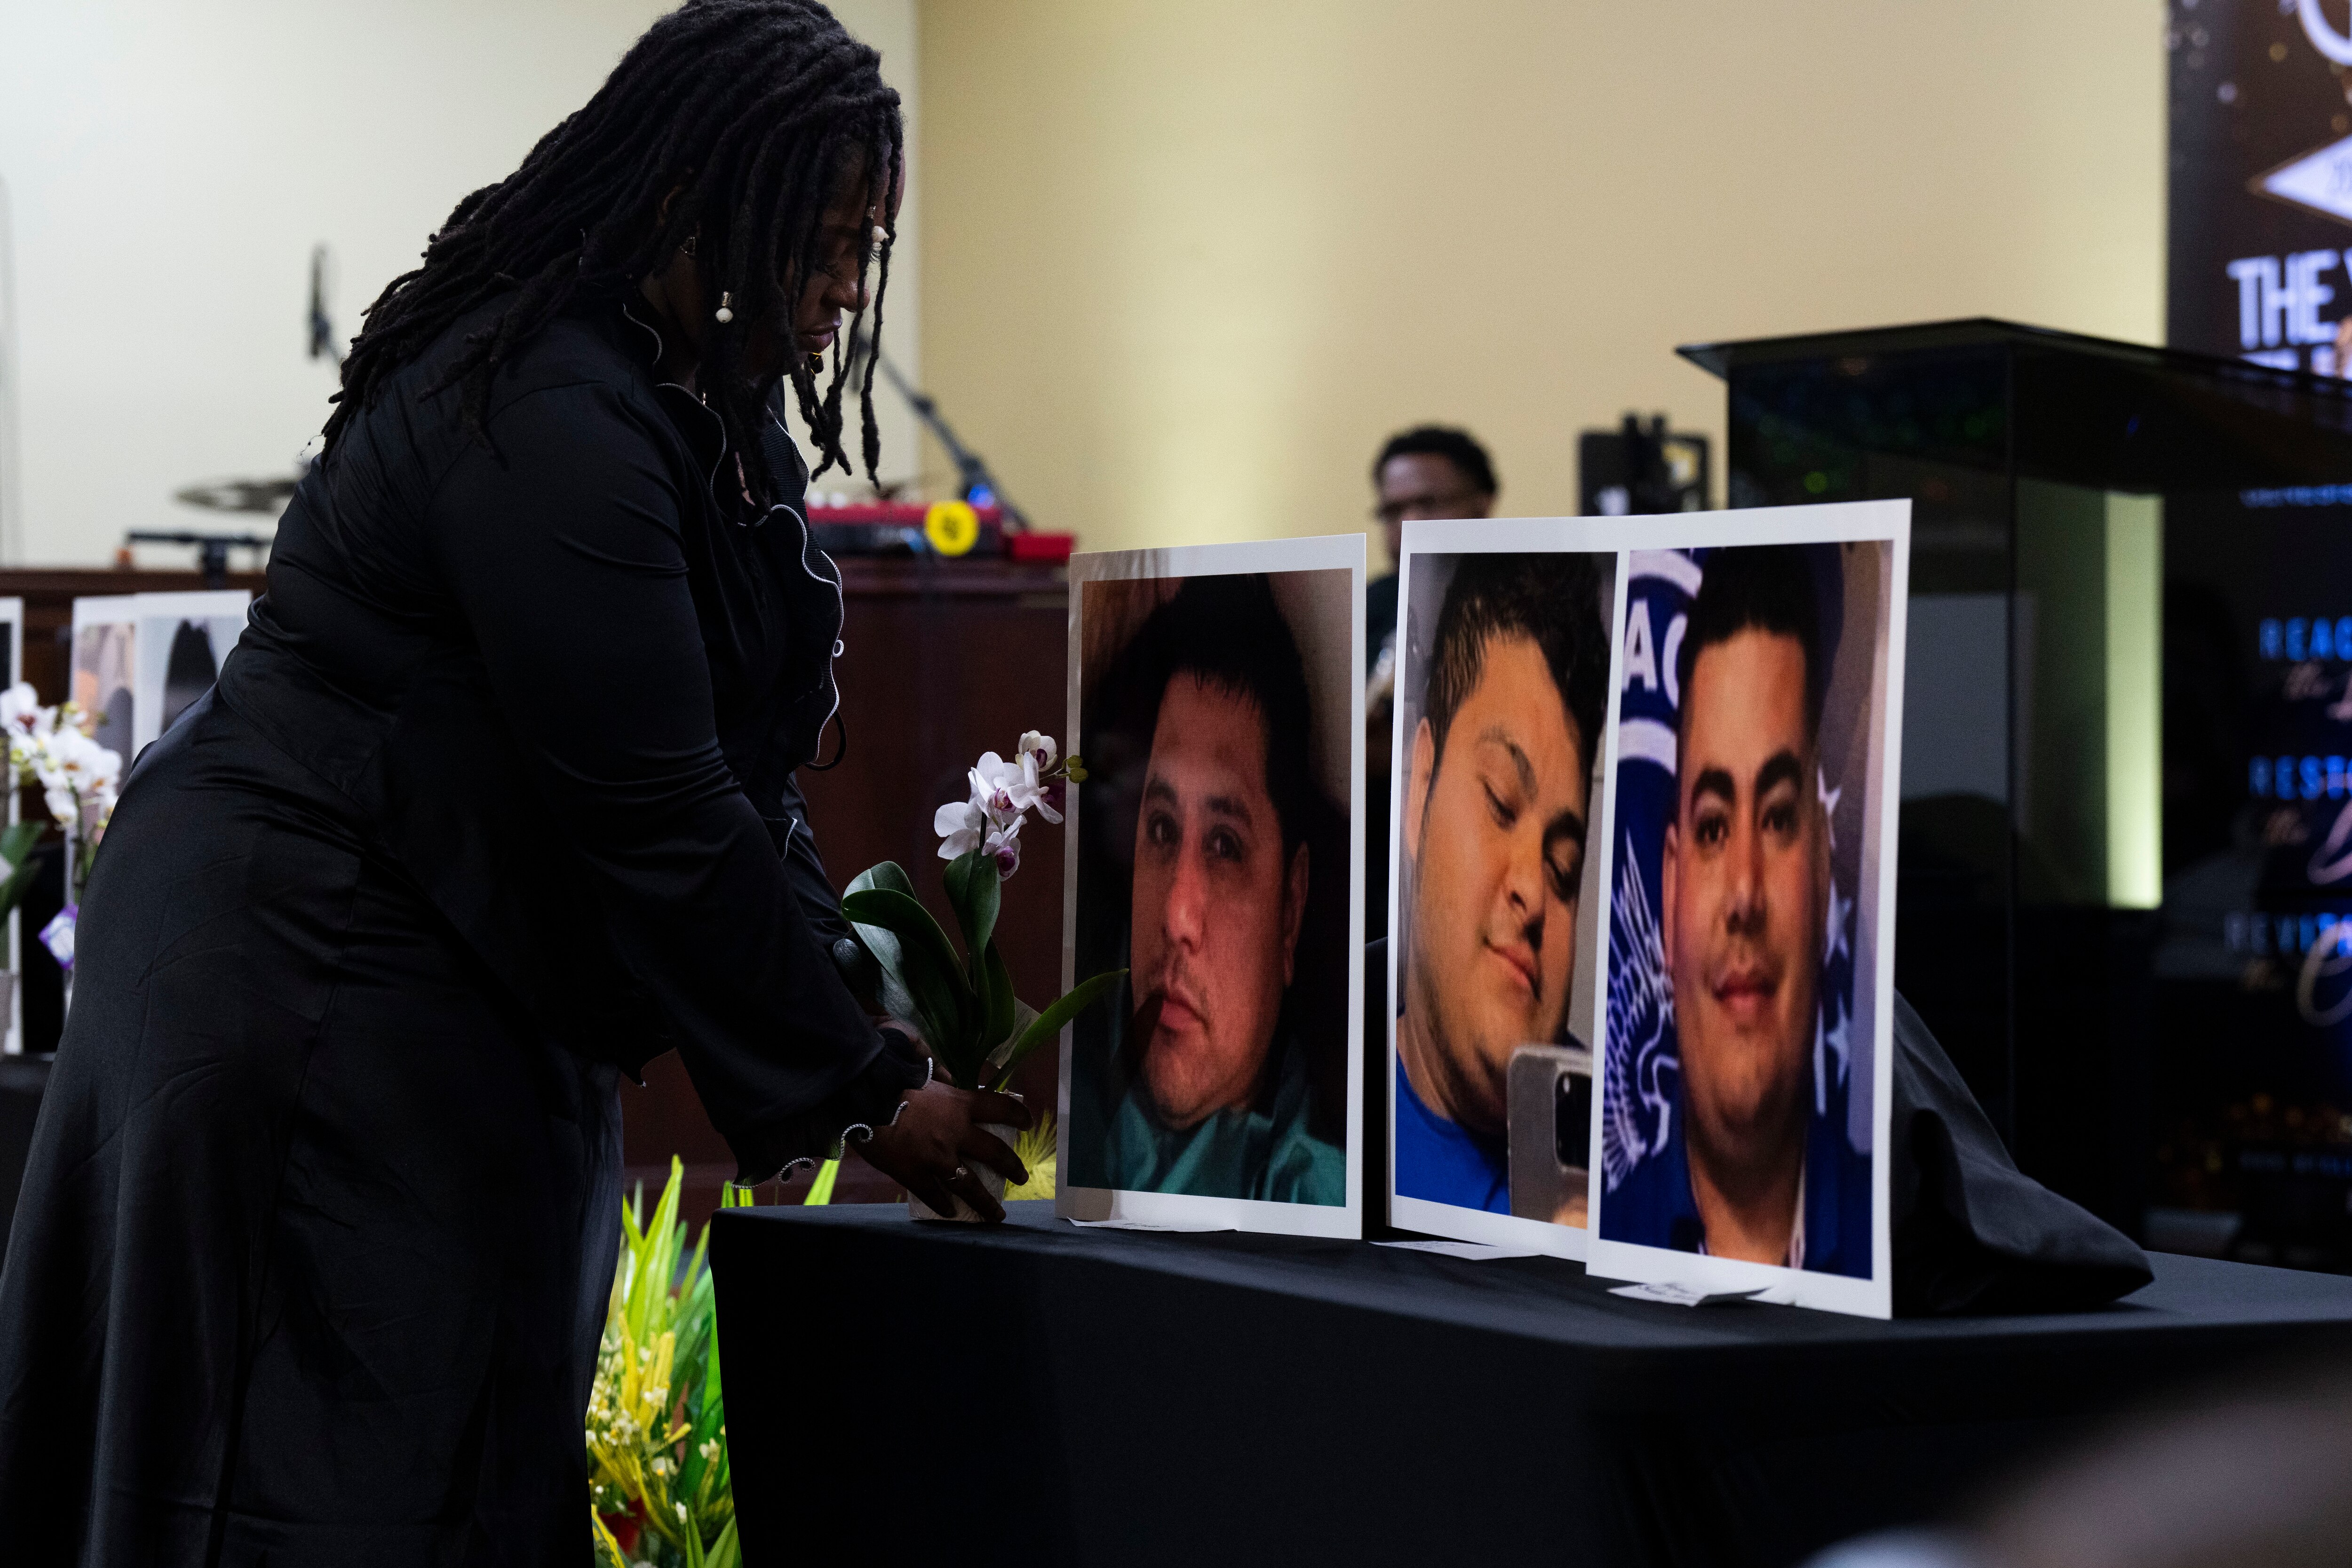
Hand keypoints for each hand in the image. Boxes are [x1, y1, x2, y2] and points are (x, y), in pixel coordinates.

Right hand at [858, 1079, 1034, 1221]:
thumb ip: (940, 1073)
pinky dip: (944, 1205)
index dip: (1018, 1116)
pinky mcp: (914, 1175)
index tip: (1028, 1123)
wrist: (861, 1096)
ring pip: (969, 1186)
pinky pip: (934, 1195)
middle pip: (994, 1153)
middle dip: (1012, 1167)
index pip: (1000, 1108)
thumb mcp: (921, 1066)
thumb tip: (950, 1077)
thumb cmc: (890, 1075)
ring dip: (985, 1203)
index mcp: (960, 1104)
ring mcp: (936, 1158)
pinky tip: (950, 1212)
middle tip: (1022, 1177)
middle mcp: (956, 1134)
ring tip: (996, 1215)